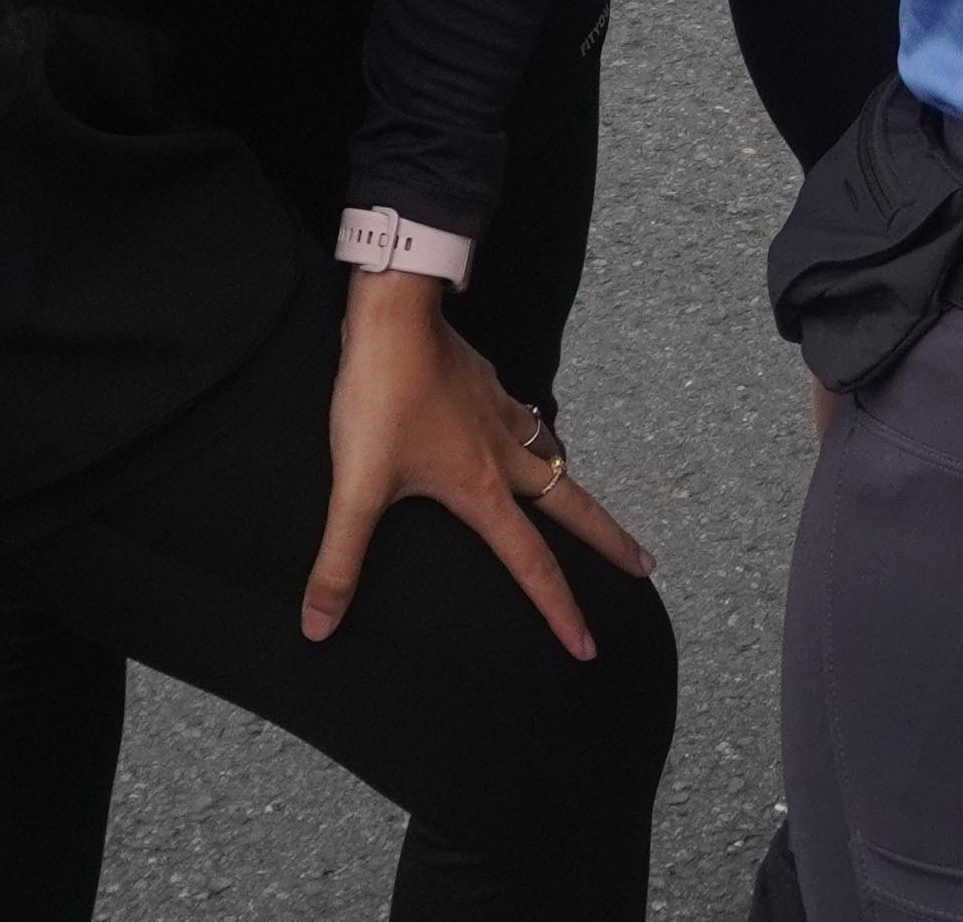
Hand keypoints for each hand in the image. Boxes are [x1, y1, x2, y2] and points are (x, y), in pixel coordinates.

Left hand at [304, 267, 644, 660]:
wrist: (396, 315)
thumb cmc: (381, 397)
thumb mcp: (356, 485)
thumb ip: (339, 560)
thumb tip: (318, 627)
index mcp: (483, 489)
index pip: (531, 564)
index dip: (559, 610)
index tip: (586, 647)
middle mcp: (506, 456)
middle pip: (573, 506)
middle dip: (611, 541)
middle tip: (644, 565)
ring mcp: (501, 415)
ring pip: (553, 457)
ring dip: (573, 486)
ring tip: (582, 505)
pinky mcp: (486, 384)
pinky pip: (526, 421)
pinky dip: (537, 439)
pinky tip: (523, 435)